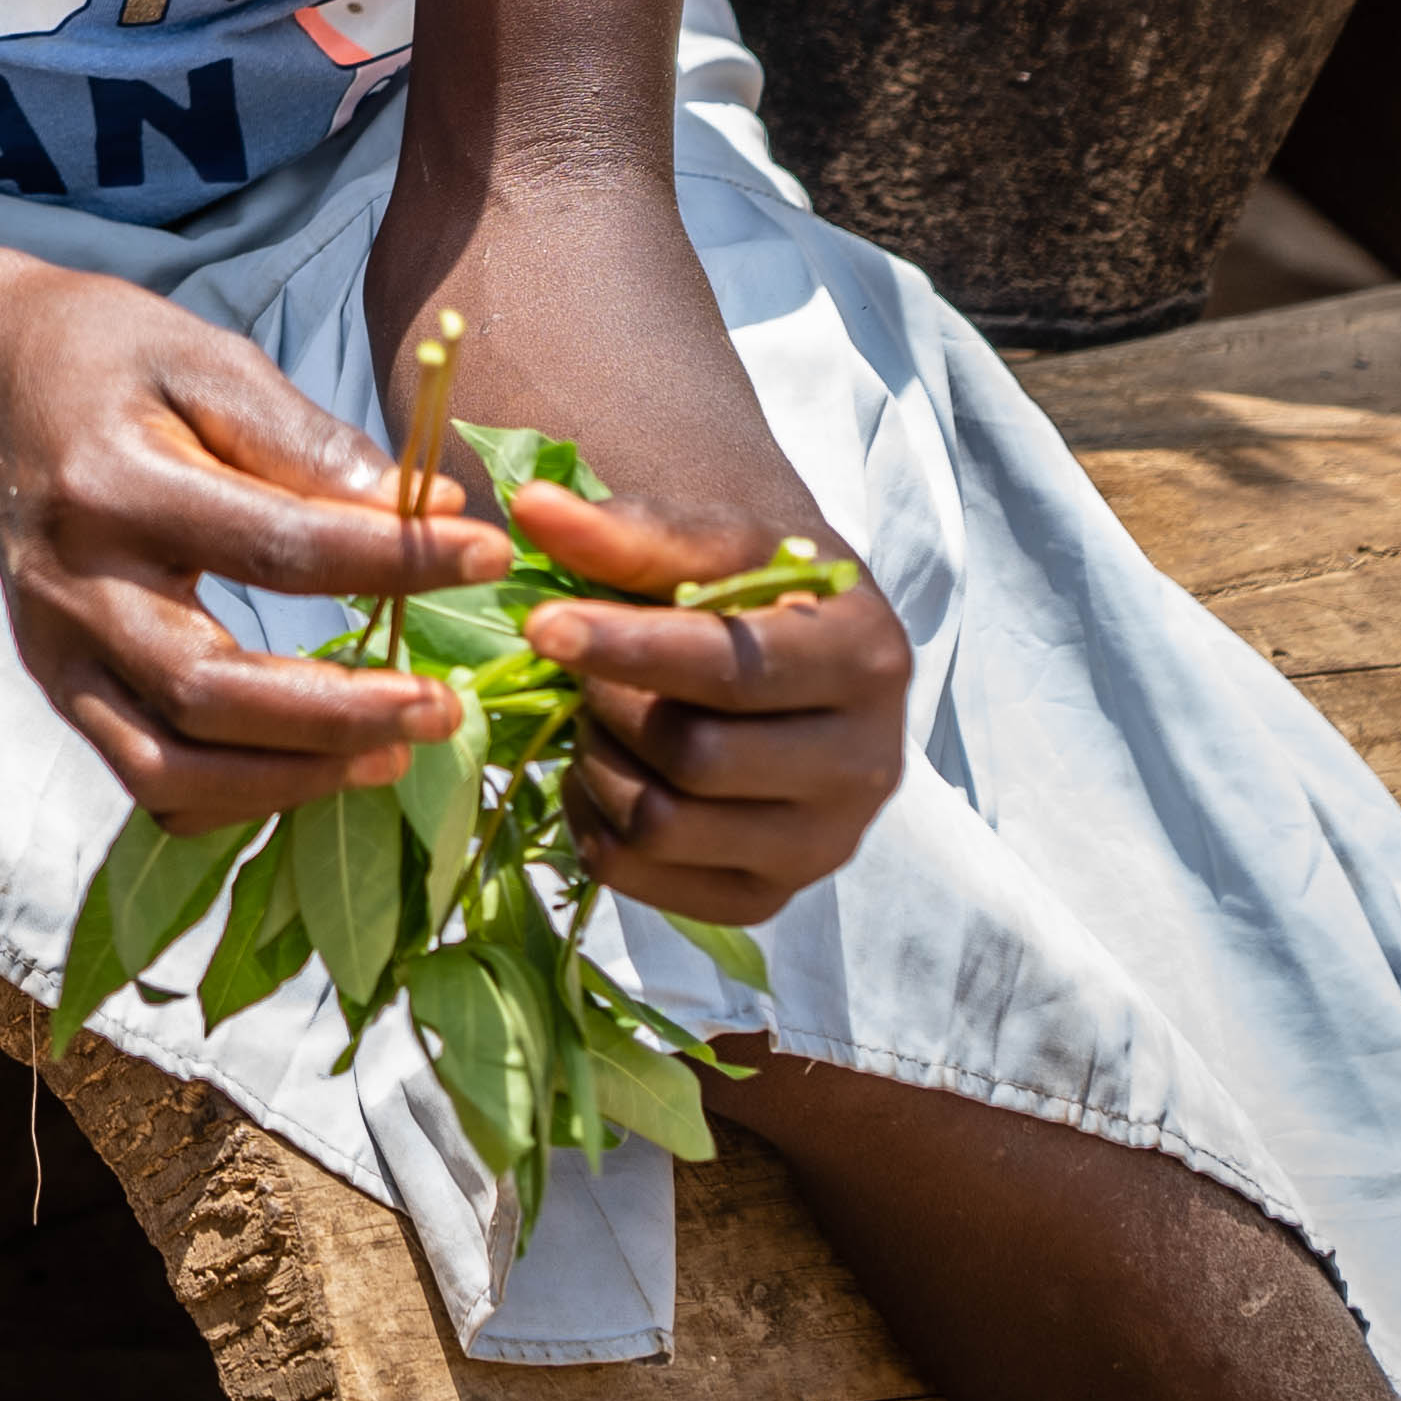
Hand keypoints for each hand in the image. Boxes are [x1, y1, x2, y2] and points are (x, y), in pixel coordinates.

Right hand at [0, 262, 516, 828]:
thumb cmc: (108, 359)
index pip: (274, 546)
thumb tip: (427, 509)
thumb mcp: (208, 361)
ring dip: (291, 780)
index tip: (485, 552)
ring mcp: (53, 649)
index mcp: (112, 485)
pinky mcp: (57, 684)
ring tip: (391, 752)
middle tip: (442, 706)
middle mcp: (72, 586)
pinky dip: (231, 799)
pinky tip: (309, 767)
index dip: (392, 561)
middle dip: (341, 715)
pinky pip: (144, 781)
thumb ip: (309, 444)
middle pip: (209, 694)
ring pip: (168, 769)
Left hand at [509, 481, 907, 926]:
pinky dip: (597, 830)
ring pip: (666, 826)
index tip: (542, 623)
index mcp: (866, 657)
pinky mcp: (773, 895)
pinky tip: (599, 777)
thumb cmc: (747, 589)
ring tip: (595, 719)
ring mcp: (826, 843)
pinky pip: (649, 882)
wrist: (789, 656)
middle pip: (695, 756)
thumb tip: (532, 506)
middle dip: (611, 707)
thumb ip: (627, 532)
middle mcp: (867, 763)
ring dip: (599, 766)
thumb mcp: (706, 543)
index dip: (627, 648)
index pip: (732, 669)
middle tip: (581, 673)